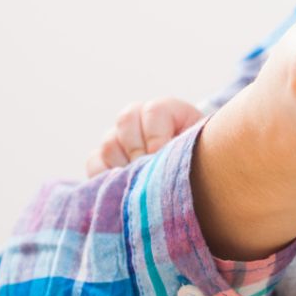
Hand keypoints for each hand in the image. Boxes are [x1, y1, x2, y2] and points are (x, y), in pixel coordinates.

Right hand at [86, 97, 203, 175]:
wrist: (192, 178)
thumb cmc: (201, 161)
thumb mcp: (201, 148)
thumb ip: (189, 146)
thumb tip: (162, 156)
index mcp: (167, 110)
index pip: (154, 110)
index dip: (157, 135)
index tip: (163, 155)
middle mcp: (138, 118)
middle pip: (125, 121)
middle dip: (139, 151)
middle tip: (152, 172)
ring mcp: (118, 138)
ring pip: (109, 144)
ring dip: (125, 165)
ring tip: (142, 180)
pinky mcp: (103, 158)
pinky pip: (94, 162)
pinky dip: (105, 175)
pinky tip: (123, 186)